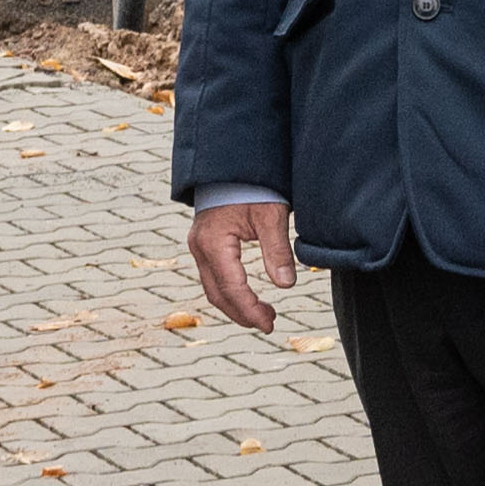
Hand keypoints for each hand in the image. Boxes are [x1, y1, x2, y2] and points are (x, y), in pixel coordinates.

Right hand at [188, 196, 302, 332]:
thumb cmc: (253, 185)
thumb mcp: (271, 215)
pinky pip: (213, 276)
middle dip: (242, 313)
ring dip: (235, 305)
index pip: (231, 288)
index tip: (269, 323)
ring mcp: (198, 246)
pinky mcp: (203, 244)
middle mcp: (199, 247)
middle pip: (217, 294)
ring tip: (262, 314)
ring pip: (212, 287)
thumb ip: (277, 250)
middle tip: (268, 324)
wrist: (234, 162)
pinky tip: (248, 296)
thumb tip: (286, 285)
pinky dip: (229, 291)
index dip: (250, 310)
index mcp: (214, 242)